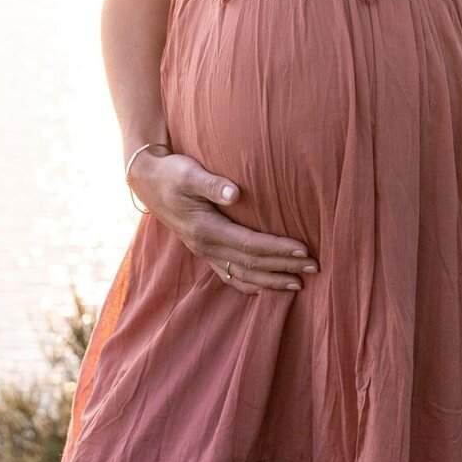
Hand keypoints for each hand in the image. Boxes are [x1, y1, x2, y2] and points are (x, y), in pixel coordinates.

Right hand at [129, 150, 319, 295]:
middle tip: (314, 269)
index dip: (278, 249)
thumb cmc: (172, 172)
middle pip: (251, 264)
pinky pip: (228, 275)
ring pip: (241, 275)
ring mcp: (203, 252)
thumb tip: (234, 193)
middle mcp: (206, 246)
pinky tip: (264, 288)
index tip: (304, 250)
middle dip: (284, 267)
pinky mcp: (203, 250)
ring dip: (271, 280)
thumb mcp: (188, 173)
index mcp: (206, 229)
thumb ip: (211, 184)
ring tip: (298, 285)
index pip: (250, 245)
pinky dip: (248, 284)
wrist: (147, 181)